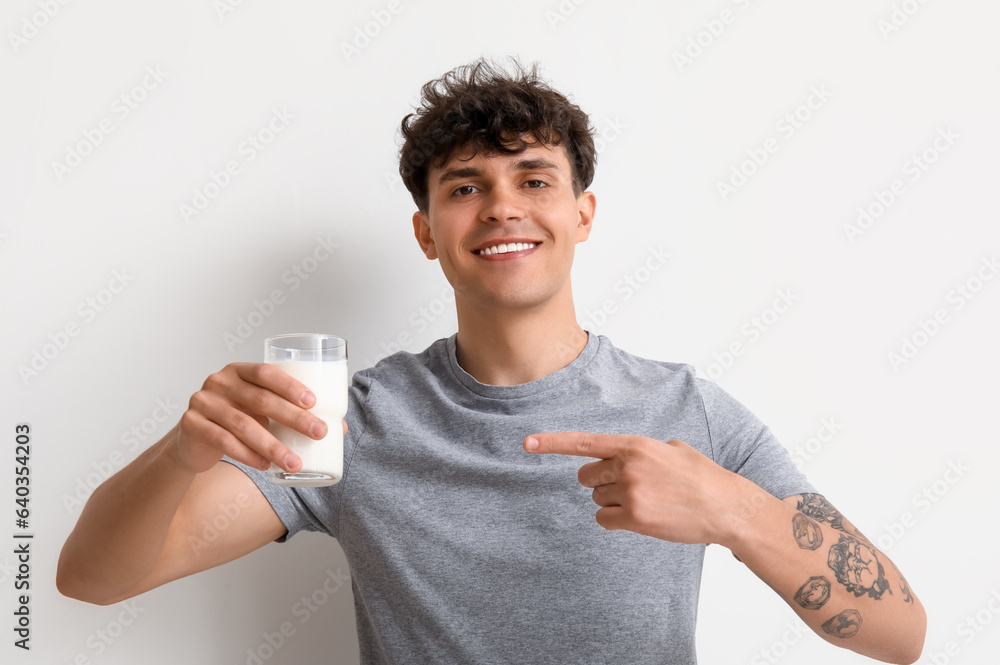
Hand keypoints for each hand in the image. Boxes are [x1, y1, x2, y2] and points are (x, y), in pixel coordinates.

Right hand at [174, 363, 347, 474]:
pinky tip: (266, 466)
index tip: (314, 402)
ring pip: (243, 425)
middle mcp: (219, 382)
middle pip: (261, 400)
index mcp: (239, 371)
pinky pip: (223, 442)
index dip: (291, 386)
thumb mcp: (261, 410)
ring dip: (273, 446)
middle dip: (294, 418)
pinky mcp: (192, 425)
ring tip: (295, 463)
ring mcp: (203, 402)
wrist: (193, 439)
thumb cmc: (237, 419)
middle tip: (318, 433)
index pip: (266, 373)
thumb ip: (291, 412)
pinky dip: (248, 455)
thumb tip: (340, 427)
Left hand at [523, 432, 752, 544]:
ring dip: (614, 501)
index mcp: (635, 445)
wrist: (724, 507)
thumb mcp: (672, 448)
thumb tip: (623, 456)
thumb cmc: (700, 476)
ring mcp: (630, 493)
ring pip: (597, 499)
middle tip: (629, 486)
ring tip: (647, 500)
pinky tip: (640, 516)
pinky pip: (604, 519)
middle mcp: (628, 467)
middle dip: (601, 481)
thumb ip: (641, 450)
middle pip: (587, 477)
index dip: (552, 443)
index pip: (585, 442)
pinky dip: (616, 519)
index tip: (527, 443)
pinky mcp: (635, 518)